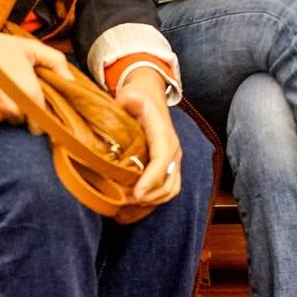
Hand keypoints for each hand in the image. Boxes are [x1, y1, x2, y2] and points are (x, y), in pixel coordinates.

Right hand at [0, 22, 73, 125]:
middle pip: (22, 120)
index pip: (42, 124)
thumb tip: (71, 81)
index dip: (40, 116)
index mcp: (28, 95)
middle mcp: (11, 110)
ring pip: (3, 120)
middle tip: (11, 87)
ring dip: (2, 109)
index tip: (36, 106)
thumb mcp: (30, 48)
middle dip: (20, 108)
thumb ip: (56, 63)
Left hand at [115, 68, 181, 205]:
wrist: (151, 95)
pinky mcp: (171, 165)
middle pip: (168, 180)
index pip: (162, 159)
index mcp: (163, 132)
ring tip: (129, 203)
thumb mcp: (130, 94)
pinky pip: (170, 188)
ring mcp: (174, 158)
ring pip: (171, 188)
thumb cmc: (138, 96)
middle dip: (148, 196)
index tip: (137, 193)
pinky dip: (157, 198)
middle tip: (123, 202)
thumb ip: (128, 99)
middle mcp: (173, 147)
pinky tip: (138, 200)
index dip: (151, 178)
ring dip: (152, 200)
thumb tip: (127, 101)